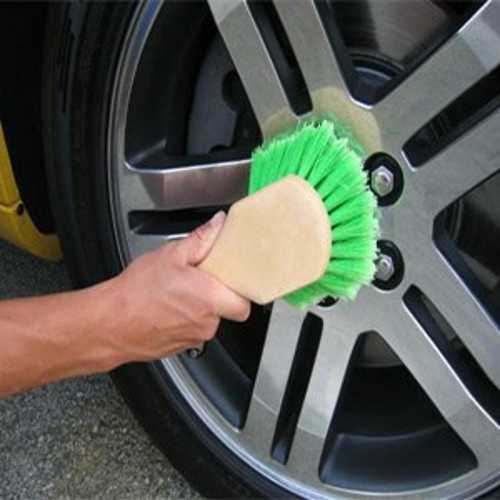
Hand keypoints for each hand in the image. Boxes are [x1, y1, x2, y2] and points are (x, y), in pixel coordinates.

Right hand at [108, 211, 250, 363]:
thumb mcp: (170, 255)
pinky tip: (167, 307)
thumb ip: (202, 239)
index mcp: (210, 298)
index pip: (245, 303)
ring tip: (176, 293)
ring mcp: (194, 338)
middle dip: (216, 294)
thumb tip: (219, 224)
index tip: (232, 279)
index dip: (240, 291)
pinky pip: (191, 330)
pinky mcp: (180, 348)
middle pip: (226, 309)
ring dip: (198, 307)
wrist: (108, 324)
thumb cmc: (136, 293)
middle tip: (199, 280)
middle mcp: (206, 323)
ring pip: (207, 320)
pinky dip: (184, 319)